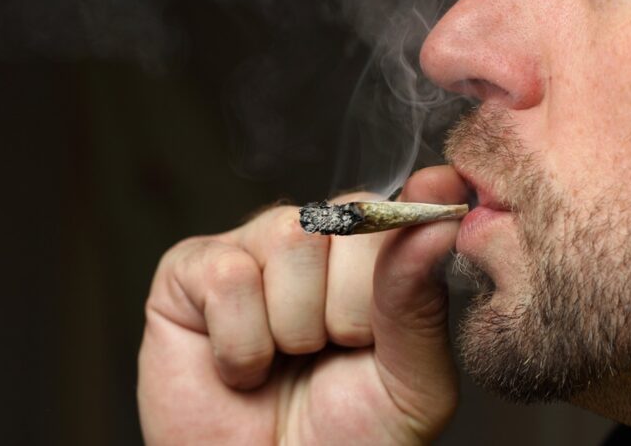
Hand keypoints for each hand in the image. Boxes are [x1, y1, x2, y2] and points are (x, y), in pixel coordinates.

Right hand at [138, 166, 465, 444]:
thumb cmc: (347, 441)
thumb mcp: (410, 383)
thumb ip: (420, 303)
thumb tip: (440, 219)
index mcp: (370, 260)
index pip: (397, 212)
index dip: (411, 225)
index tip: (440, 207)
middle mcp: (313, 243)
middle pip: (346, 219)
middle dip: (348, 310)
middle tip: (330, 354)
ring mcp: (250, 250)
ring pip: (290, 237)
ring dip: (294, 327)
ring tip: (285, 360)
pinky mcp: (190, 271)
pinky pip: (228, 275)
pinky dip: (242, 344)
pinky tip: (243, 368)